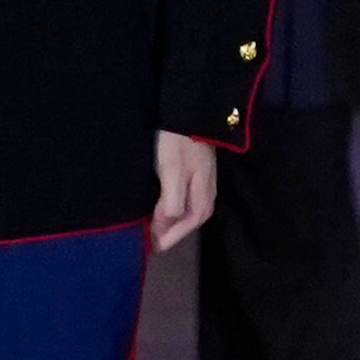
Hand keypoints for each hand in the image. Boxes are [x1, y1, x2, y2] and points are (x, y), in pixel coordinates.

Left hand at [151, 132, 218, 253]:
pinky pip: (186, 198)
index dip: (171, 237)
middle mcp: (206, 192)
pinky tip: (162, 205)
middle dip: (172, 232)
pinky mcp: (196, 171)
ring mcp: (203, 181)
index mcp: (203, 196)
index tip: (154, 247)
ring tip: (155, 226)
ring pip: (188, 209)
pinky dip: (174, 207)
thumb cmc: (179, 144)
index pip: (187, 225)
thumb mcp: (173, 173)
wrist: (190, 112)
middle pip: (190, 219)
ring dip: (173, 220)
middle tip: (153, 241)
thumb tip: (165, 226)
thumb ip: (171, 202)